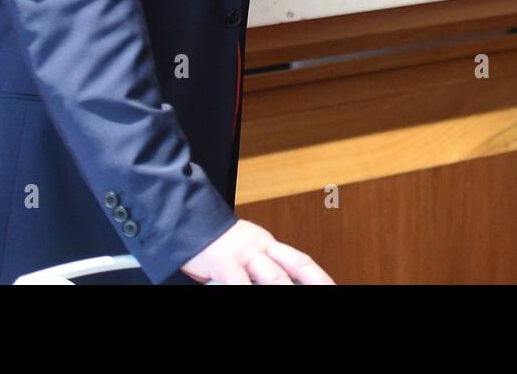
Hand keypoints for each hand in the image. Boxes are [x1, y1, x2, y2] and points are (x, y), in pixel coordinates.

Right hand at [181, 219, 333, 285]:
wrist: (185, 218)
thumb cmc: (212, 243)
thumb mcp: (242, 255)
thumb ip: (257, 270)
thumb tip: (276, 283)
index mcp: (268, 244)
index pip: (300, 261)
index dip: (319, 276)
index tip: (331, 286)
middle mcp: (261, 246)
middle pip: (296, 265)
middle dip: (315, 282)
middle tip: (328, 292)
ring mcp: (244, 253)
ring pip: (274, 275)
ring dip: (285, 289)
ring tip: (294, 297)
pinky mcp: (225, 262)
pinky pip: (239, 282)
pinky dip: (246, 291)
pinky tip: (249, 295)